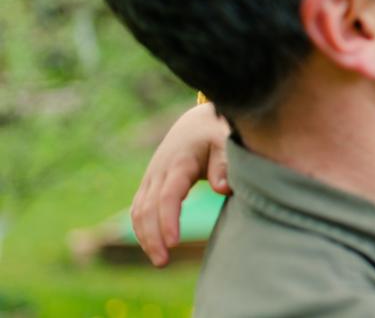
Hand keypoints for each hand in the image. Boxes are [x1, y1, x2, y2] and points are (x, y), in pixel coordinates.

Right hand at [131, 101, 231, 266]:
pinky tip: (152, 247)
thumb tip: (223, 188)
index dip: (168, 220)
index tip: (174, 243)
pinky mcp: (149, 185)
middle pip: (148, 208)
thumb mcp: (225, 142)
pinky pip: (138, 210)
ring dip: (144, 237)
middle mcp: (159, 172)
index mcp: (179, 163)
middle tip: (164, 262)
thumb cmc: (216, 134)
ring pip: (138, 211)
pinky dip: (141, 229)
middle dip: (153, 236)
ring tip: (160, 261)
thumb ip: (225, 164)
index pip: (168, 196)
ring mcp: (151, 179)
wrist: (196, 123)